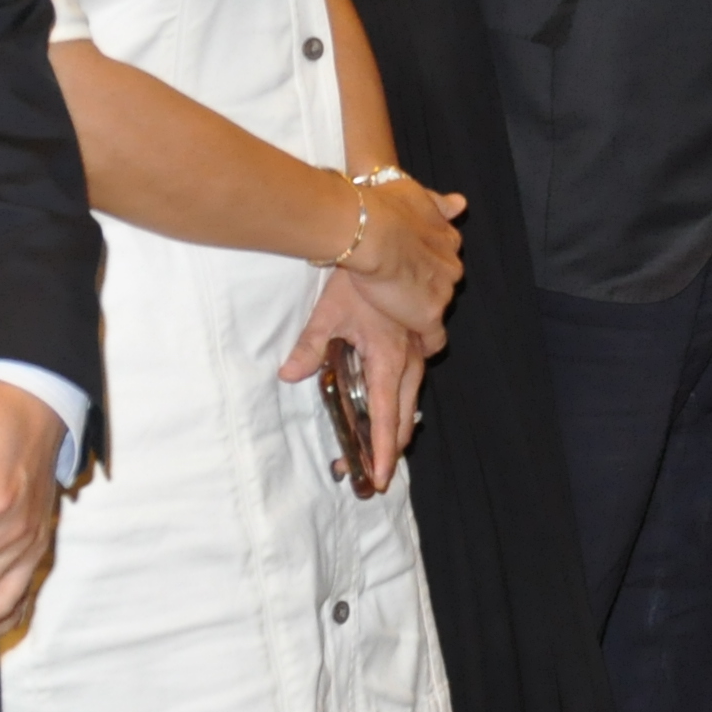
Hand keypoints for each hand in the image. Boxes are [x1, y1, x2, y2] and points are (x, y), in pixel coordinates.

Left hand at [284, 269, 432, 490]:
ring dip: (402, 409)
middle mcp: (409, 354)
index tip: (380, 477)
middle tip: (382, 465)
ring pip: (414, 385)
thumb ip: (309, 349)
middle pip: (405, 407)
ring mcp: (419, 338)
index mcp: (387, 358)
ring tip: (393, 430)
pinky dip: (413, 371)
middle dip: (394, 439)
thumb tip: (289, 375)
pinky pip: (422, 355)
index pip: (385, 416)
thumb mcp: (327, 315)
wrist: (382, 235)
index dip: (383, 450)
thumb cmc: (355, 276)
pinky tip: (408, 372)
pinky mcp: (422, 321)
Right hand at [332, 165, 463, 348]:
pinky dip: (426, 343)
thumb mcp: (416, 195)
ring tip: (402, 321)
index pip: (444, 261)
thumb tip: (459, 203)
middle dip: (425, 290)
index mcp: (447, 240)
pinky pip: (434, 338)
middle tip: (401, 294)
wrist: (371, 231)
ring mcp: (442, 293)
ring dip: (422, 314)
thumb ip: (439, 203)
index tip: (413, 273)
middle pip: (443, 285)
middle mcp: (451, 267)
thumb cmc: (385, 208)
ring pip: (438, 309)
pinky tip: (417, 348)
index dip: (426, 268)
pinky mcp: (428, 316)